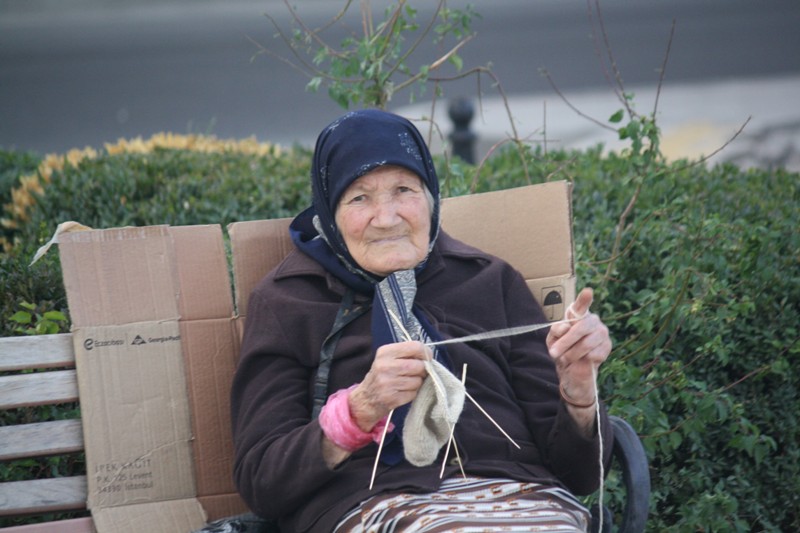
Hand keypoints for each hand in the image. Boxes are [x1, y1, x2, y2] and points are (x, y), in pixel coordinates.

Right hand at [349, 341, 429, 430]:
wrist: (366, 398)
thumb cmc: (382, 375)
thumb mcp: (388, 359)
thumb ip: (407, 354)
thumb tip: (429, 356)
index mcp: (385, 352)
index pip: (415, 347)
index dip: (425, 353)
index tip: (426, 359)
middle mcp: (385, 366)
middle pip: (419, 365)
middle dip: (423, 370)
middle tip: (417, 373)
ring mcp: (387, 383)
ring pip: (417, 381)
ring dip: (417, 383)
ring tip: (407, 383)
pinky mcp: (392, 398)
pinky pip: (413, 394)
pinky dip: (412, 393)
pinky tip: (403, 392)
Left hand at [546, 288, 610, 406]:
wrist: (571, 371)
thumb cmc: (561, 350)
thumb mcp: (552, 340)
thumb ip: (556, 331)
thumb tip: (565, 326)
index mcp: (578, 315)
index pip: (581, 306)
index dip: (584, 299)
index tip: (588, 292)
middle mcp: (592, 321)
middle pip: (581, 327)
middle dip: (566, 342)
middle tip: (553, 353)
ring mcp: (602, 333)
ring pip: (586, 343)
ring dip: (572, 353)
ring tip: (565, 358)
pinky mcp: (607, 347)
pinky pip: (593, 354)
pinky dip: (582, 360)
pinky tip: (580, 360)